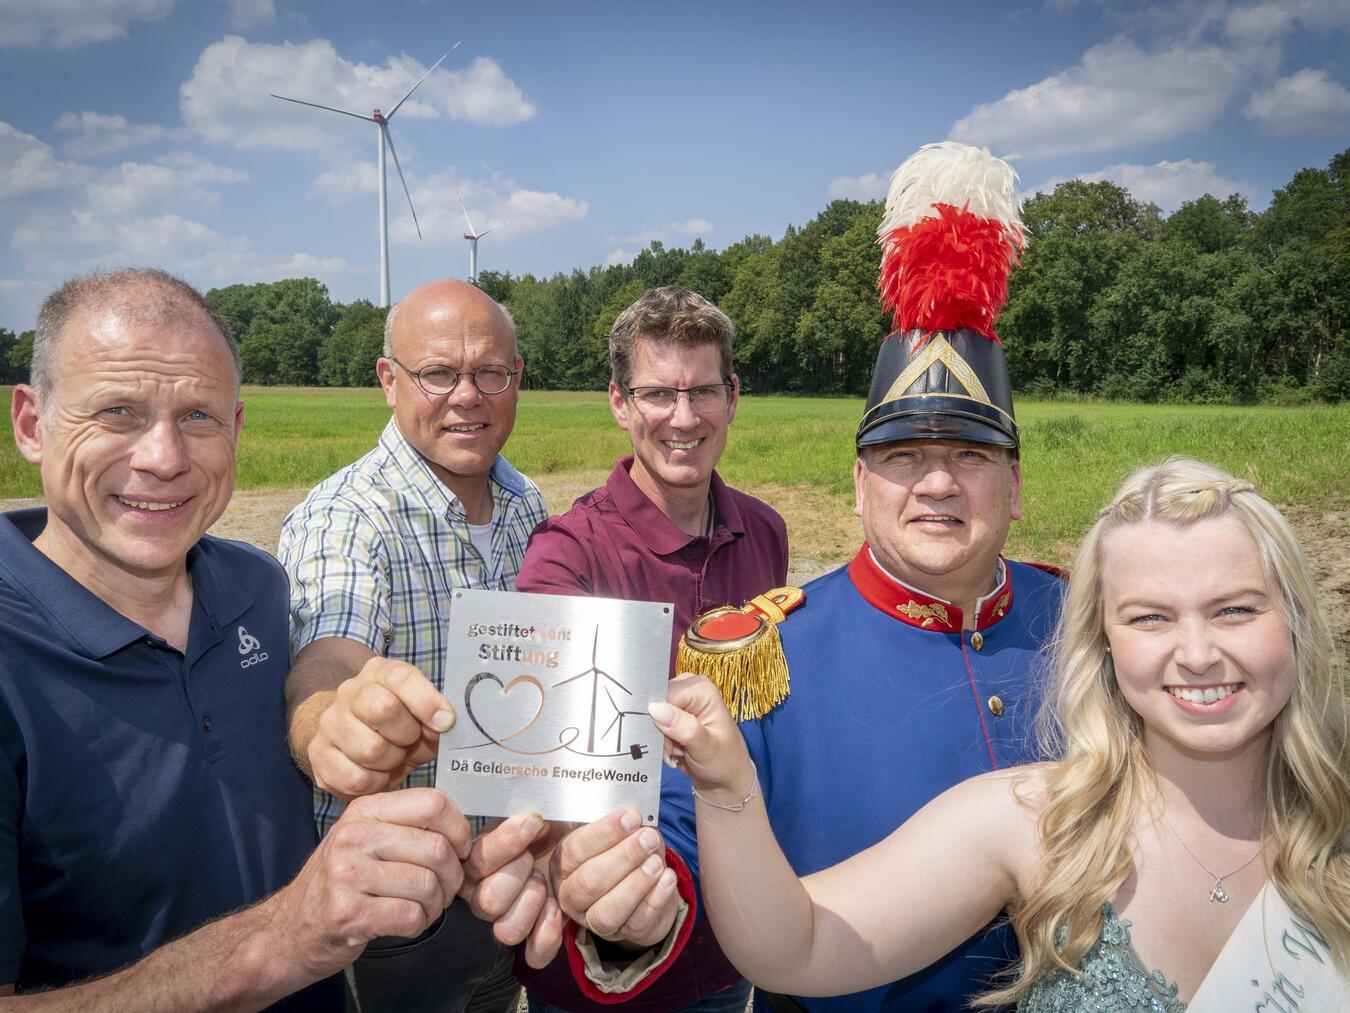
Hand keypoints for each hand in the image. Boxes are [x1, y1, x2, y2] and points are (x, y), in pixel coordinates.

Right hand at [272, 788, 471, 980]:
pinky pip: (411, 916)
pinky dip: (419, 924)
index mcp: (364, 810)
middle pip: (437, 848)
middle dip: (452, 877)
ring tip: (422, 908)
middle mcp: (353, 836)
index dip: (459, 830)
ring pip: (428, 885)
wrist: (289, 930)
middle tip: (443, 891)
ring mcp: (346, 874)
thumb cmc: (342, 882)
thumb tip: (464, 828)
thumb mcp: (366, 839)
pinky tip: (404, 923)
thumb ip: (407, 825)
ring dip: (436, 905)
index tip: (459, 851)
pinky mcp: (347, 913)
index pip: (433, 803)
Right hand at [308, 657, 453, 798]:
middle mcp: (349, 692)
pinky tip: (377, 775)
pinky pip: (355, 779)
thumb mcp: (422, 716)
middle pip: (383, 709)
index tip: (446, 722)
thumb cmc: (398, 726)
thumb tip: (444, 723)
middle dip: (407, 734)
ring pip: (370, 750)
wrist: (353, 739)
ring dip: (392, 762)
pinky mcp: (317, 755)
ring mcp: (329, 723)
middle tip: (410, 742)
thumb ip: (435, 718)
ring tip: (393, 758)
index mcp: (378, 672)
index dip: (426, 701)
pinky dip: (375, 783)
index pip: (400, 677)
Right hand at [458, 812, 565, 965]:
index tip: (534, 822)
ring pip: (506, 930)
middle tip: (535, 859)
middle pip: (486, 902)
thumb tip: (529, 810)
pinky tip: (557, 912)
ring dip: (531, 904)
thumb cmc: (552, 822)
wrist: (580, 846)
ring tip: (546, 884)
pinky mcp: (534, 938)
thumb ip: (524, 807)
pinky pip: (533, 954)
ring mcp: (508, 919)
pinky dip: (547, 936)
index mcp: (478, 860)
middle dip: (516, 876)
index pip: (477, 860)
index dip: (505, 842)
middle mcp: (485, 894)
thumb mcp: (536, 806)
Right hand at [548, 808, 679, 948]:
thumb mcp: (617, 833)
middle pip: (590, 881)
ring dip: (636, 883)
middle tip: (648, 838)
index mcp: (564, 864)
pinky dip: (655, 899)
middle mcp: (572, 895)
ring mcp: (594, 920)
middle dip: (623, 857)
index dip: (605, 832)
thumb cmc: (624, 852)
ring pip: (609, 910)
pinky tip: (667, 878)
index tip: (631, 816)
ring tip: (657, 862)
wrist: (643, 887)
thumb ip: (621, 824)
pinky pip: (638, 922)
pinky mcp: (624, 933)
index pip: (576, 849)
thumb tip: (635, 815)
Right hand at [648, 674, 753, 804]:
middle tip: (672, 751)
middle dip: (659, 731)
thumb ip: (684, 728)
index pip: (665, 694)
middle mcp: (689, 691)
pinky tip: (674, 753)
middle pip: (656, 704)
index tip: (665, 742)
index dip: (658, 717)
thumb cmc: (724, 761)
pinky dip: (659, 743)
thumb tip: (654, 709)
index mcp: (701, 689)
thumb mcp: (707, 747)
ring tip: (676, 754)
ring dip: (659, 741)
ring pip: (651, 718)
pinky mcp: (672, 717)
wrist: (725, 779)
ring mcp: (679, 703)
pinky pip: (653, 727)